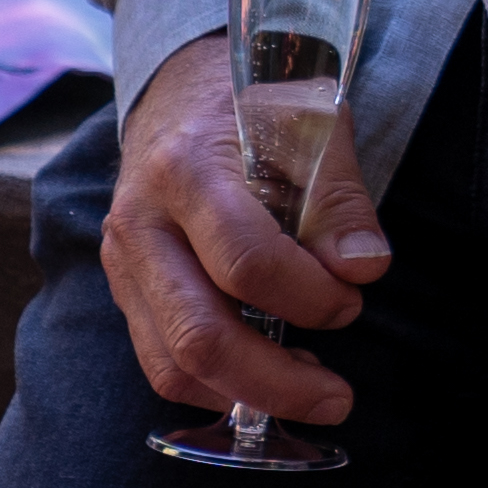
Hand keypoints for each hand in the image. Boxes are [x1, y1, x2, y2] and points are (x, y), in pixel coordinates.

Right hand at [103, 33, 395, 424]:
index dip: (308, 296)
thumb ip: (338, 198)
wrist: (179, 89)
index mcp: (185, 170)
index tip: (353, 297)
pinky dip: (217, 387)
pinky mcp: (125, 291)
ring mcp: (123, 264)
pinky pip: (161, 362)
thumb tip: (364, 269)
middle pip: (198, 334)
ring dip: (246, 395)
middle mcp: (140, 224)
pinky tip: (267, 375)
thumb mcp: (310, 124)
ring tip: (309, 390)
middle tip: (337, 397)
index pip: (245, 261)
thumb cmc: (253, 105)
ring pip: (171, 364)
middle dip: (275, 382)